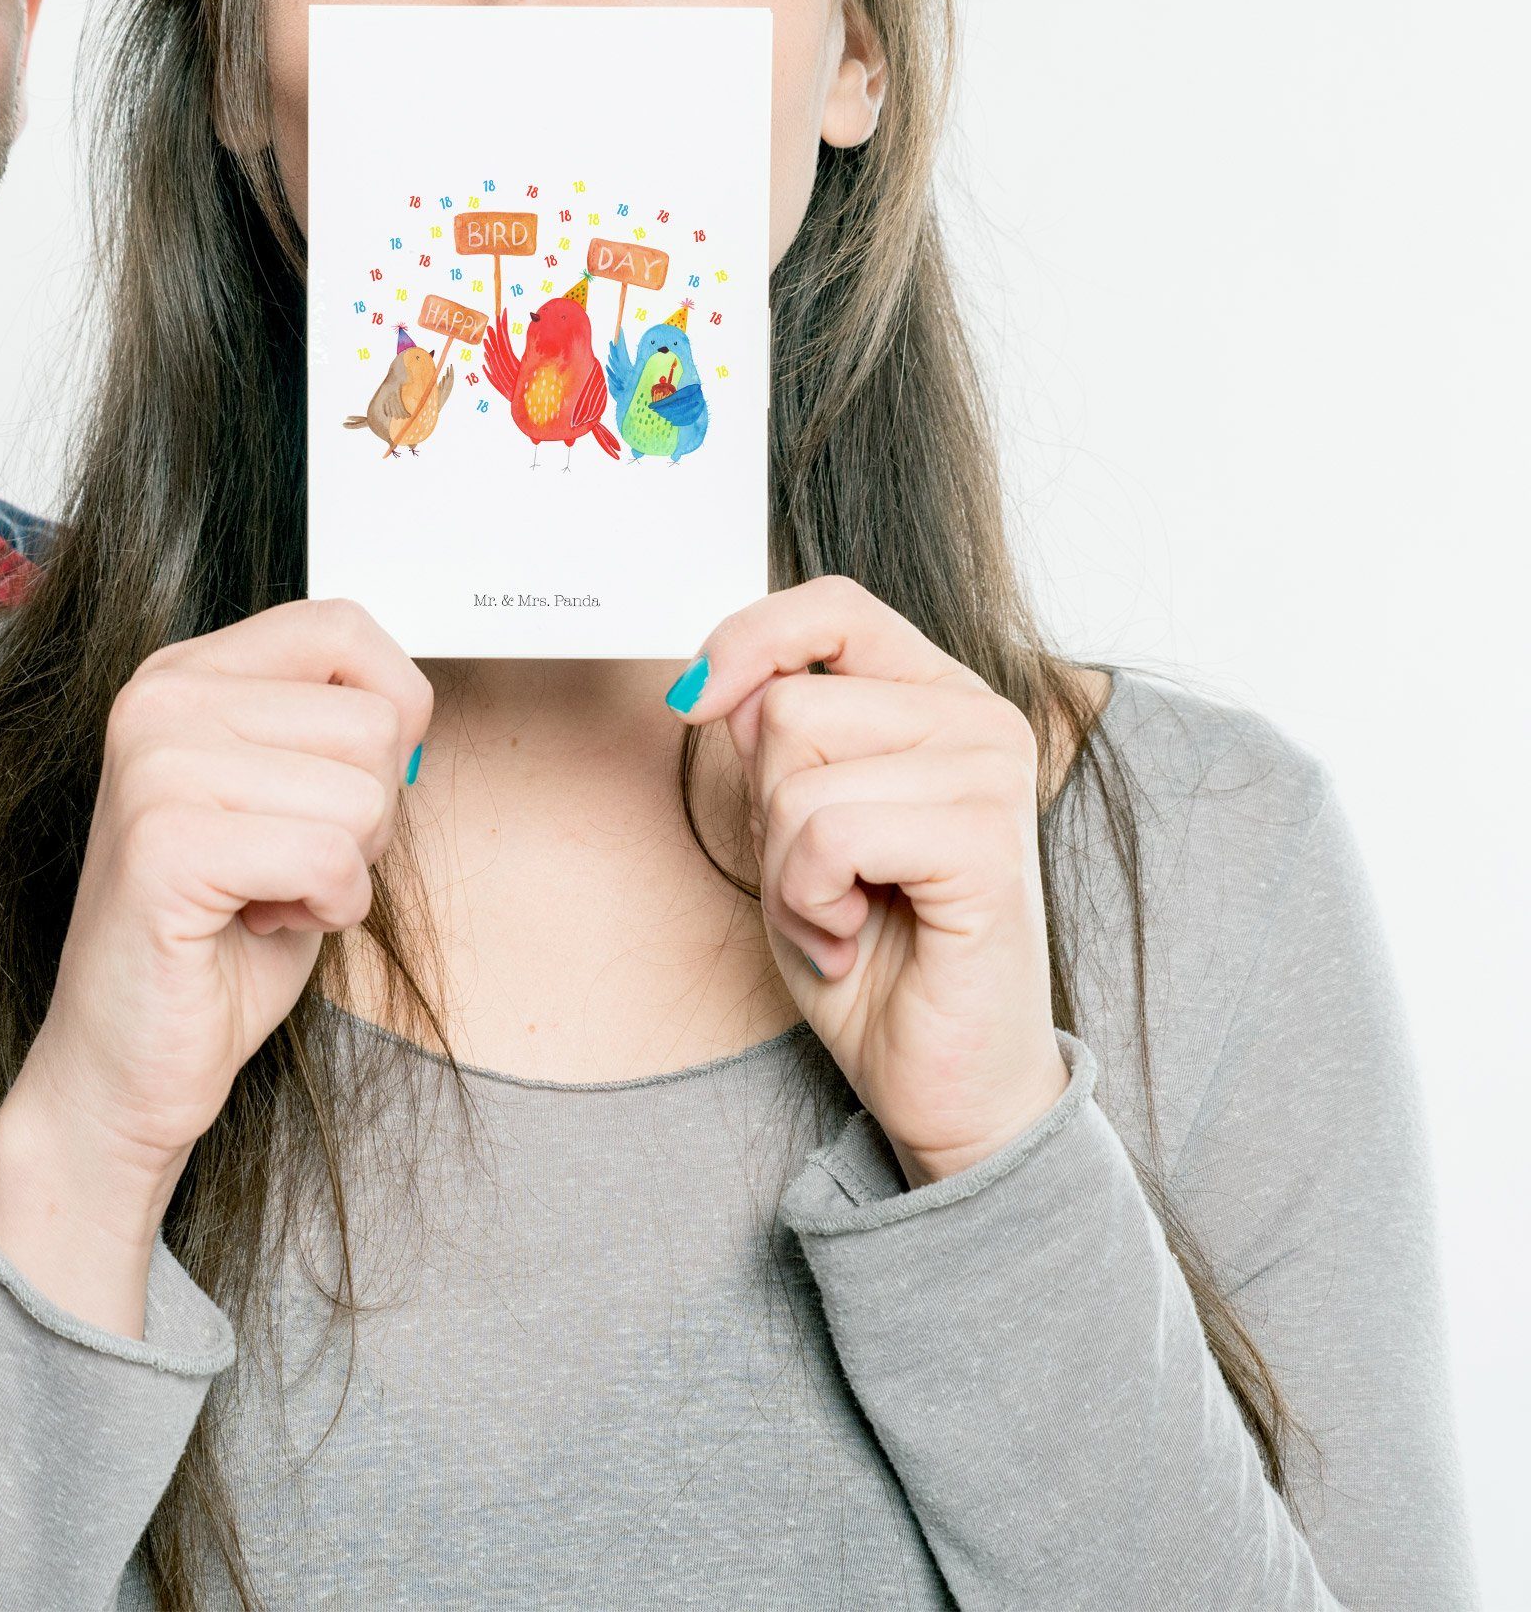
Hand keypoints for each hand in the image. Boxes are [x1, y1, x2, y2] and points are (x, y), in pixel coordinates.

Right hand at [0, 598, 429, 1333]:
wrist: (128, 1060)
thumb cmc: (219, 938)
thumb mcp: (287, 802)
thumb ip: (331, 733)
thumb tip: (412, 704)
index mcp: (184, 673)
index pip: (344, 627)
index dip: (391, 712)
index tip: (344, 788)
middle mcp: (159, 698)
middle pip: (372, 722)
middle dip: (366, 815)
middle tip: (289, 865)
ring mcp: (154, 764)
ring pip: (361, 792)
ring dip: (345, 870)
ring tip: (268, 895)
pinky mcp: (164, 843)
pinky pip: (329, 857)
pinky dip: (326, 910)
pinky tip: (259, 925)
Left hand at [678, 578, 1068, 1185]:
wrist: (938, 1078)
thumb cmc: (870, 949)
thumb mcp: (791, 823)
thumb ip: (773, 740)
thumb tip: (722, 685)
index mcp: (937, 696)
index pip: (834, 608)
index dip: (749, 638)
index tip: (694, 700)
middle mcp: (979, 720)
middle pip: (789, 705)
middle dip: (767, 809)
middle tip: (819, 883)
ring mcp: (992, 777)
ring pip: (798, 774)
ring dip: (786, 868)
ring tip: (842, 915)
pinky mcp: (989, 845)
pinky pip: (830, 834)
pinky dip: (811, 901)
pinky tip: (856, 939)